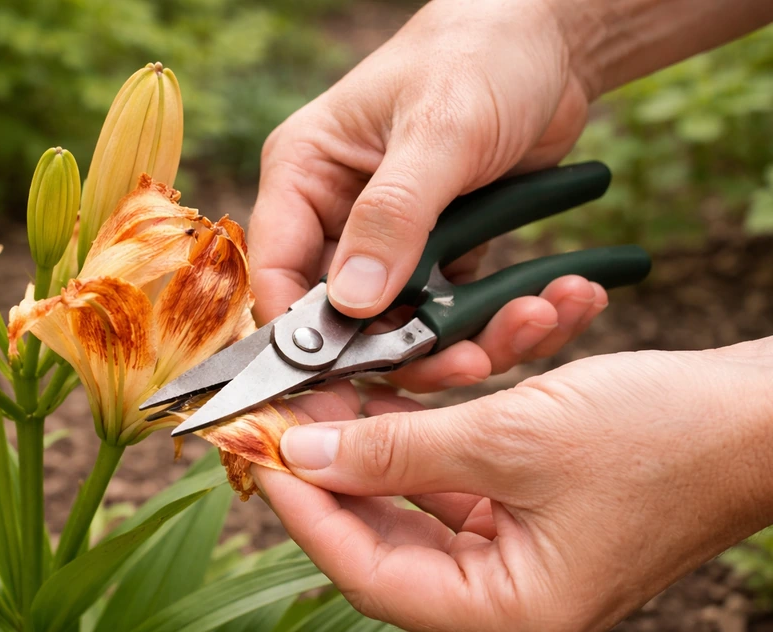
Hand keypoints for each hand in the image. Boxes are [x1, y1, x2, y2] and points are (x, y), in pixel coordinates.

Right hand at [249, 0, 607, 392]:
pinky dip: (499, 323)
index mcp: (305, 176)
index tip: (336, 392)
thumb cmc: (480, 57)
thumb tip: (352, 304)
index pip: (276, 272)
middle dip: (404, 354)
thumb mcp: (439, 129)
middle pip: (344, 320)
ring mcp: (389, 243)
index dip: (298, 340)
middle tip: (466, 368)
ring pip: (404, 329)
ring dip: (466, 343)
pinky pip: (454, 314)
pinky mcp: (438, 257)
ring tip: (534, 321)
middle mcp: (336, 217)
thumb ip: (393, 216)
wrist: (553, 42)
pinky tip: (554, 303)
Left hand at [254, 342, 772, 631]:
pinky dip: (435, 431)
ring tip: (338, 387)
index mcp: (510, 611)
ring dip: (383, 439)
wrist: (761, 411)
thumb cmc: (663, 435)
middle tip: (287, 416)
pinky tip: (409, 386)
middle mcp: (511, 596)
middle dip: (336, 470)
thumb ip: (397, 451)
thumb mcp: (510, 437)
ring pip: (418, 502)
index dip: (307, 512)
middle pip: (386, 539)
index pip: (369, 575)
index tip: (261, 452)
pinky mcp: (536, 511)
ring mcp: (524, 554)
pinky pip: (460, 476)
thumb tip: (305, 455)